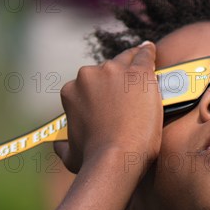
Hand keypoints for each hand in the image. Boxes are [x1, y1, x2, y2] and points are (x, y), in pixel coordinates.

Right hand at [55, 42, 162, 173]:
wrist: (117, 157)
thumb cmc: (94, 159)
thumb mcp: (70, 154)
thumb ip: (63, 144)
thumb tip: (58, 144)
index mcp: (71, 90)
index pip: (88, 83)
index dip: (101, 89)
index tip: (110, 96)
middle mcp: (89, 75)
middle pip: (107, 70)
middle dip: (116, 77)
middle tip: (129, 89)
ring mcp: (114, 72)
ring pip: (126, 60)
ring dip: (133, 63)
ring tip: (142, 64)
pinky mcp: (138, 74)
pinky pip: (145, 56)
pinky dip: (148, 53)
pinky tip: (151, 50)